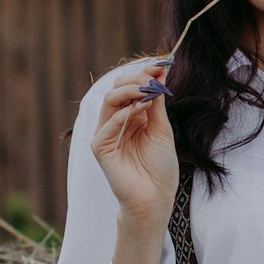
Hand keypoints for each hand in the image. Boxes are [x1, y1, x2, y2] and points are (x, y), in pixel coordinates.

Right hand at [91, 60, 179, 223]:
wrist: (156, 198)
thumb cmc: (160, 167)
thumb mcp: (161, 128)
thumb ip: (156, 102)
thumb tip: (160, 73)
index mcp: (130, 116)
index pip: (131, 86)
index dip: (145, 73)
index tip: (163, 64)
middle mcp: (116, 122)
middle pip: (118, 88)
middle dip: (137, 78)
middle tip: (155, 76)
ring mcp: (106, 134)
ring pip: (110, 100)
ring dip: (130, 90)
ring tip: (148, 89)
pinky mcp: (100, 148)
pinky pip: (108, 124)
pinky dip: (125, 113)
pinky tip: (141, 109)